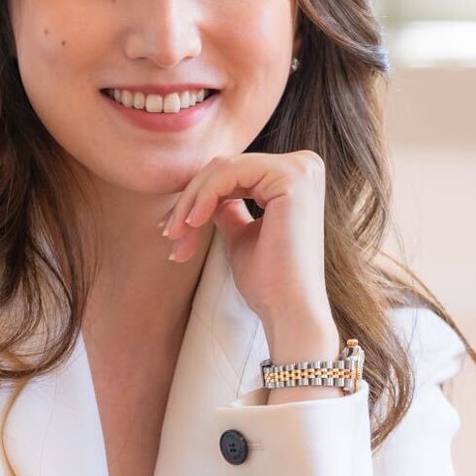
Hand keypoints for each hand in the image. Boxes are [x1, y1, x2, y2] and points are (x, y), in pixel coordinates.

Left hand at [162, 150, 331, 333]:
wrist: (288, 311)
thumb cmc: (269, 281)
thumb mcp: (241, 234)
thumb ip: (228, 208)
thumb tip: (205, 195)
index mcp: (296, 178)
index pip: (233, 173)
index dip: (198, 197)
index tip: (173, 229)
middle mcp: (305, 165)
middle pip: (227, 167)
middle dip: (191, 200)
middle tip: (169, 234)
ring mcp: (301, 168)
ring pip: (224, 168)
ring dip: (192, 202)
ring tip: (176, 235)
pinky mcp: (292, 177)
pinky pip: (230, 173)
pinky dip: (204, 197)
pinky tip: (193, 223)